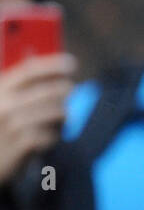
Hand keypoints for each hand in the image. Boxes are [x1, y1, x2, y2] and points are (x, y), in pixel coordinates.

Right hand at [0, 53, 75, 183]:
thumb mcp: (1, 102)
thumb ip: (19, 87)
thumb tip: (48, 67)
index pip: (28, 71)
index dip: (52, 65)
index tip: (71, 63)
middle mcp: (3, 106)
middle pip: (47, 91)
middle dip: (64, 88)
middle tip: (70, 88)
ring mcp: (10, 127)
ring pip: (54, 113)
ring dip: (62, 114)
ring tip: (62, 116)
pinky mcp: (18, 146)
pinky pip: (50, 135)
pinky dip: (53, 136)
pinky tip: (48, 136)